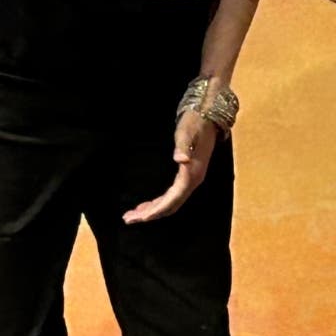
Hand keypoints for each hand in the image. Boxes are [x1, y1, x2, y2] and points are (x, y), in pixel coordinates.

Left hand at [122, 109, 217, 224]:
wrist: (207, 116)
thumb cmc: (194, 124)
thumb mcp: (186, 133)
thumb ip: (183, 147)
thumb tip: (180, 160)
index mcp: (191, 174)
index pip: (172, 199)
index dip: (156, 210)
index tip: (140, 217)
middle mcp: (192, 181)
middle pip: (170, 206)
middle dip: (150, 214)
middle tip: (128, 219)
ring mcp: (190, 179)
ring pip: (170, 203)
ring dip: (152, 210)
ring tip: (133, 215)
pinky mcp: (186, 175)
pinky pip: (171, 196)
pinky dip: (158, 203)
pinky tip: (146, 205)